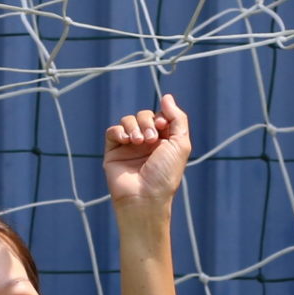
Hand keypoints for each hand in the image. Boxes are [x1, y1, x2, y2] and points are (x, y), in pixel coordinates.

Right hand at [103, 94, 191, 216]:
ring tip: (138, 142)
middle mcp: (146, 142)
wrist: (144, 197)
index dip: (160, 117)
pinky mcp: (113, 151)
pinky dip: (119, 131)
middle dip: (147, 122)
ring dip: (134, 127)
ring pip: (128, 120)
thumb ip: (178, 118)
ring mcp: (129, 146)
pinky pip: (113, 131)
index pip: (159, 116)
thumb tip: (167, 97)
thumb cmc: (165, 174)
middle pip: (143, 115)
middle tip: (151, 140)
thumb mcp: (180, 144)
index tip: (163, 127)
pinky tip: (126, 141)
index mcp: (163, 141)